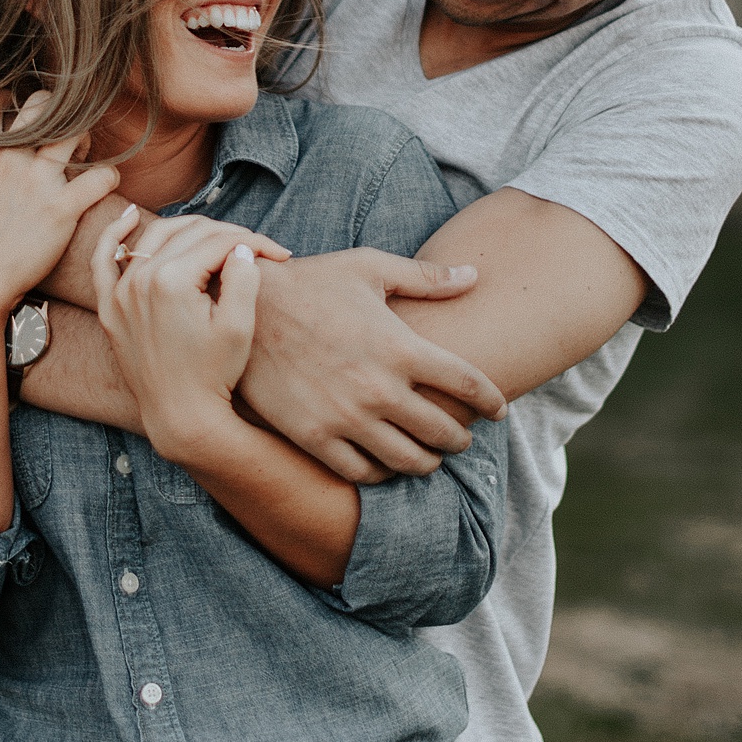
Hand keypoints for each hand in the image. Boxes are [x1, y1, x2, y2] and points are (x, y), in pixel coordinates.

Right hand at [0, 91, 121, 331]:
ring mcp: (36, 183)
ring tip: (81, 153)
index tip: (16, 106)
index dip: (7, 96)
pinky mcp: (62, 209)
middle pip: (41, 106)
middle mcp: (7, 160)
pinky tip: (105, 183)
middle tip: (57, 131)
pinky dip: (109, 176)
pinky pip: (100, 177)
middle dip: (53, 110)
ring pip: (75, 131)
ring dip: (83, 136)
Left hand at [91, 207, 259, 458]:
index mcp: (172, 280)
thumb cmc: (214, 374)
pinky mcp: (110, 307)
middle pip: (190, 234)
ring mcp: (120, 292)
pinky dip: (114, 235)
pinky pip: (104, 261)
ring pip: (154, 237)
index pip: (219, 241)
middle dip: (229, 235)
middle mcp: (140, 279)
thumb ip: (244, 276)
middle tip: (256, 249)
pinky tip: (128, 217)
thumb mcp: (239, 326)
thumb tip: (241, 248)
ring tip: (219, 235)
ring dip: (188, 229)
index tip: (280, 254)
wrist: (181, 416)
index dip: (255, 242)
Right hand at [242, 250, 507, 481]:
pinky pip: (362, 472)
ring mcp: (347, 418)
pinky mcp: (315, 437)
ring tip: (429, 457)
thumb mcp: (368, 268)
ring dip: (427, 462)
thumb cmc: (311, 281)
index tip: (498, 408)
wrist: (244, 307)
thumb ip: (425, 278)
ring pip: (408, 461)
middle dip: (461, 438)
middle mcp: (380, 389)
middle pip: (443, 431)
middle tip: (463, 437)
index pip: (468, 384)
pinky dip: (382, 473)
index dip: (490, 400)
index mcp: (401, 347)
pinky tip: (386, 464)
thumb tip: (474, 275)